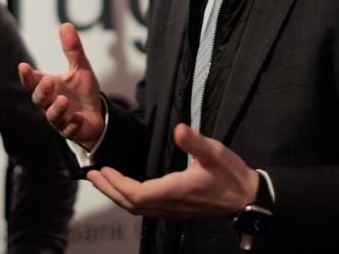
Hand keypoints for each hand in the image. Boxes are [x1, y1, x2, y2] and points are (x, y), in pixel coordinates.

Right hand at [18, 23, 104, 147]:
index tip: (23, 66)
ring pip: (52, 117)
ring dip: (56, 109)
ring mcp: (61, 119)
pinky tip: (78, 117)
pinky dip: (73, 124)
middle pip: (39, 100)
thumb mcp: (81, 68)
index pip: (33, 81)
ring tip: (63, 100)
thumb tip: (66, 25)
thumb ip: (72, 50)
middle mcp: (51, 104)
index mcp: (50, 88)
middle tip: (47, 82)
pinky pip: (70, 130)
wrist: (96, 115)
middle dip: (42, 92)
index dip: (27, 76)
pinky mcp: (73, 130)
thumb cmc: (82, 92)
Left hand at [86, 123, 258, 217]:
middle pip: (130, 204)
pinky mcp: (176, 210)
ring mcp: (173, 210)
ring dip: (117, 195)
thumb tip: (179, 129)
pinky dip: (130, 199)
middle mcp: (170, 205)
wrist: (247, 198)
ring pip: (137, 208)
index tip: (103, 170)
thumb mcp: (215, 152)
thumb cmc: (232, 174)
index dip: (117, 183)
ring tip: (103, 181)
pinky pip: (146, 209)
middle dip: (109, 190)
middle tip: (91, 175)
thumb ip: (195, 141)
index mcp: (175, 191)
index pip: (137, 194)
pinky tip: (126, 189)